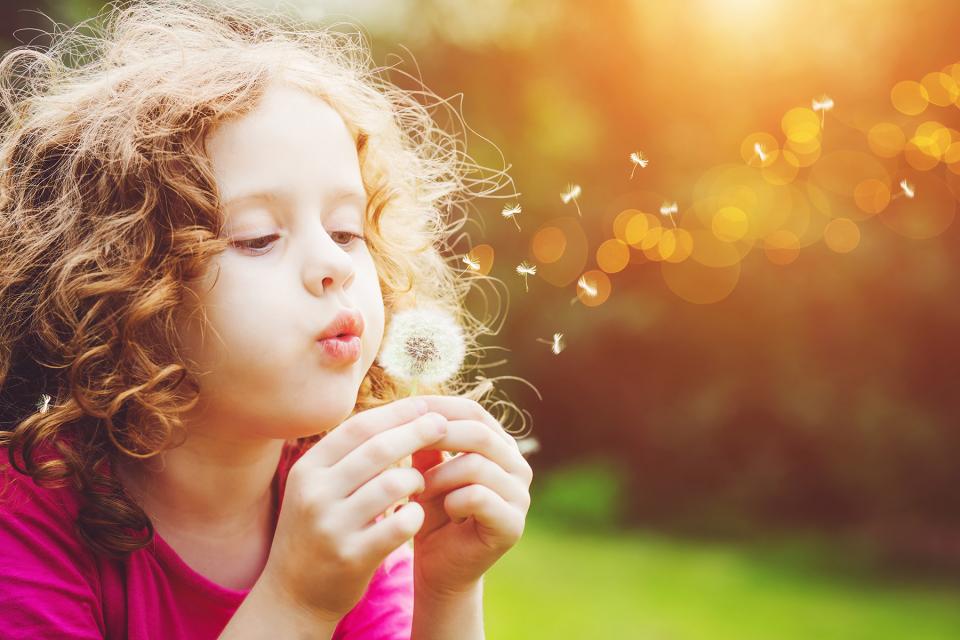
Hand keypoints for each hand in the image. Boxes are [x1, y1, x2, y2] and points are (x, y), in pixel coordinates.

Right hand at [259, 397, 446, 621]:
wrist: (292, 594)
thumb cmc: (317, 529)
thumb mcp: (318, 487)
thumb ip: (348, 455)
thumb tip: (398, 411)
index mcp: (307, 469)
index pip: (358, 428)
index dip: (395, 413)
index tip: (424, 404)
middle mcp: (315, 493)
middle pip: (379, 449)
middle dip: (417, 432)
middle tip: (443, 425)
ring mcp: (332, 526)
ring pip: (394, 483)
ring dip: (417, 479)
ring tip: (420, 483)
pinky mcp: (352, 556)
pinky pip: (401, 523)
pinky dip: (416, 515)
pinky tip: (415, 515)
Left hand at [409, 395, 533, 598]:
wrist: (440, 569)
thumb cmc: (432, 515)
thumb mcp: (426, 471)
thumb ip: (427, 443)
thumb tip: (415, 406)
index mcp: (499, 447)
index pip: (474, 412)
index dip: (439, 407)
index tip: (404, 410)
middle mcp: (517, 466)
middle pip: (479, 433)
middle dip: (437, 437)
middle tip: (405, 447)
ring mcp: (520, 496)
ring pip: (476, 464)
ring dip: (438, 476)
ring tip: (418, 490)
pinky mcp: (513, 524)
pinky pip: (478, 497)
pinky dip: (451, 501)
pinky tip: (441, 512)